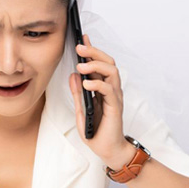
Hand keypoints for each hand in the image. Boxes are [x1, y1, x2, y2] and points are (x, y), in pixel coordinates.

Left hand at [68, 34, 128, 165]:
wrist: (108, 150)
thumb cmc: (96, 132)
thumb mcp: (81, 111)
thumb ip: (78, 94)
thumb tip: (73, 75)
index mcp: (103, 88)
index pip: (99, 64)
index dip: (92, 50)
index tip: (82, 38)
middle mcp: (111, 89)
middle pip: (108, 62)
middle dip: (94, 52)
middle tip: (79, 47)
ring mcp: (115, 97)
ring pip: (112, 71)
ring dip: (96, 65)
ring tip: (81, 65)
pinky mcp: (115, 106)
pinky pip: (109, 89)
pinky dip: (97, 83)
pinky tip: (86, 83)